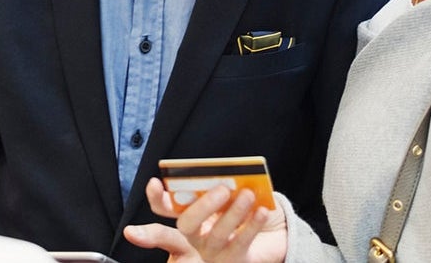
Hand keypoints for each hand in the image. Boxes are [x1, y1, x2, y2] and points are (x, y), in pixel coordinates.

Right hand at [122, 177, 287, 262]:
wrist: (275, 231)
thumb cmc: (248, 206)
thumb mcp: (235, 191)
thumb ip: (225, 185)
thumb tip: (226, 176)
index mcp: (191, 216)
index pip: (165, 208)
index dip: (158, 198)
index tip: (155, 182)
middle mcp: (196, 236)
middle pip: (186, 225)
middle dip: (202, 207)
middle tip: (222, 189)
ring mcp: (213, 252)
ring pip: (216, 234)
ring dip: (233, 213)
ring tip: (248, 194)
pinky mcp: (235, 261)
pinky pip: (241, 243)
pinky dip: (252, 225)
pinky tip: (261, 211)